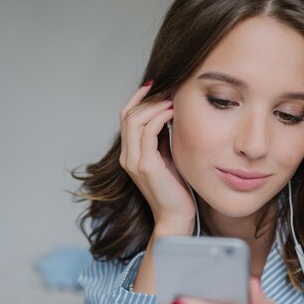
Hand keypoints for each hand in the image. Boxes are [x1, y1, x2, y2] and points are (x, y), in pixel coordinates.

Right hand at [119, 82, 194, 234]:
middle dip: (147, 98)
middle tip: (167, 89)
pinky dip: (160, 117)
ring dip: (154, 105)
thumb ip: (163, 140)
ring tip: (172, 98)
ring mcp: (134, 161)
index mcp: (130, 154)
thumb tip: (169, 115)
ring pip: (134, 120)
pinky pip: (148, 132)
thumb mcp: (168, 158)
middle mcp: (128, 157)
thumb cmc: (176, 189)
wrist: (176, 217)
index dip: (138, 99)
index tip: (156, 87)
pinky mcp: (146, 166)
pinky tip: (174, 112)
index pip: (126, 118)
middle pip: (127, 115)